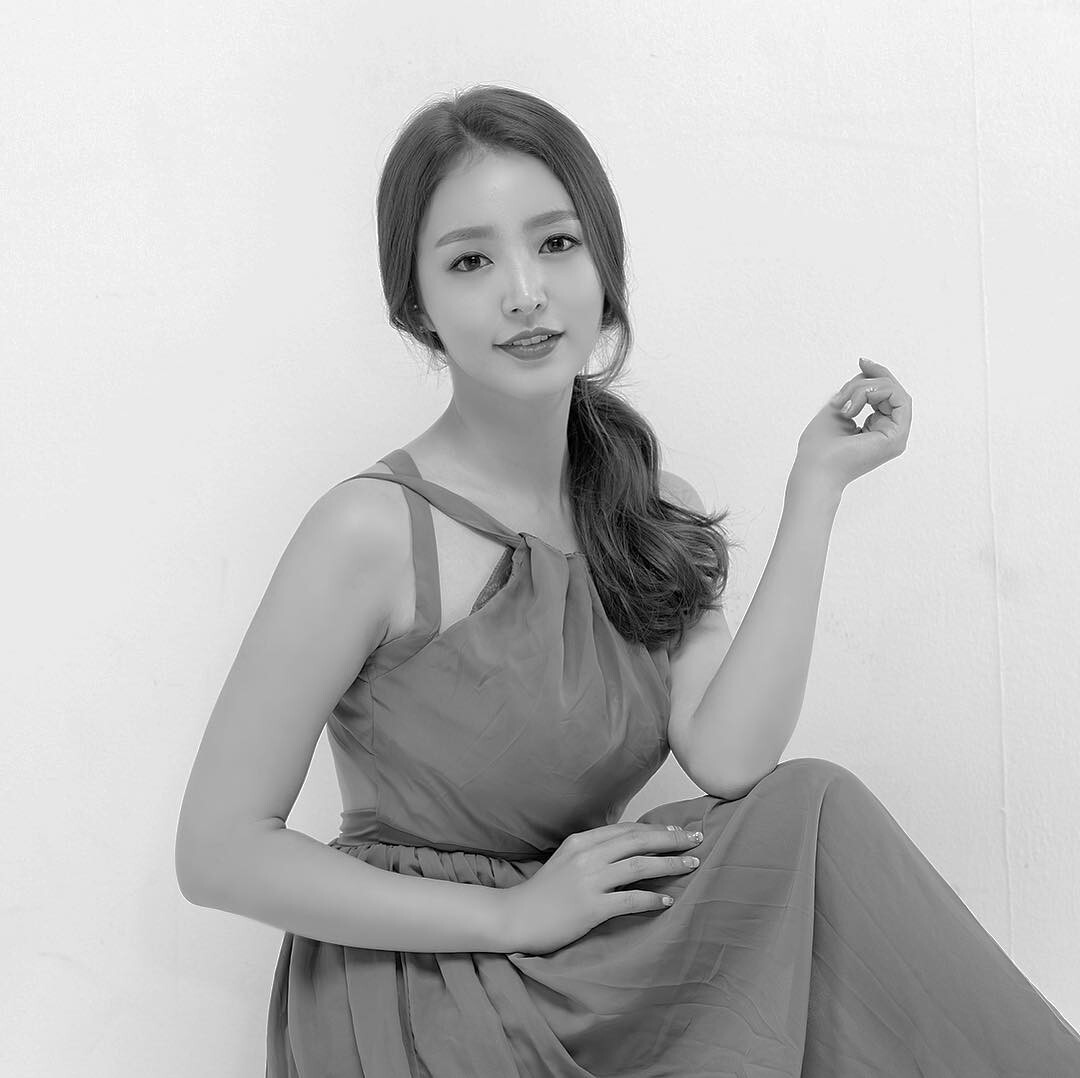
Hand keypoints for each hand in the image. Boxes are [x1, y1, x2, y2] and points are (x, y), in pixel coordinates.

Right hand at [497, 823, 702, 955]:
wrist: (515, 916)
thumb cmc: (543, 892)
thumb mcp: (566, 861)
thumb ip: (594, 852)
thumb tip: (628, 850)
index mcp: (581, 841)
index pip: (627, 829)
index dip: (656, 829)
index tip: (678, 831)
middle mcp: (587, 855)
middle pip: (638, 841)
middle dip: (671, 839)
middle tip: (696, 839)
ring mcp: (588, 881)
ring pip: (639, 866)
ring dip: (669, 864)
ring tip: (692, 865)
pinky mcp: (590, 907)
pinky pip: (629, 900)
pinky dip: (651, 898)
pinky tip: (667, 901)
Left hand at [793, 357, 911, 495]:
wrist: (815, 468)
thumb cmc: (819, 446)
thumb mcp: (838, 407)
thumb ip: (856, 390)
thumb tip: (868, 370)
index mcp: (878, 429)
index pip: (886, 393)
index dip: (876, 373)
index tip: (862, 361)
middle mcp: (891, 433)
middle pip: (892, 388)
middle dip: (865, 382)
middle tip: (841, 395)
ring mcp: (897, 436)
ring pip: (894, 390)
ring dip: (864, 389)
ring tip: (844, 407)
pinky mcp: (897, 436)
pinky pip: (899, 398)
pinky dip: (874, 392)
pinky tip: (852, 408)